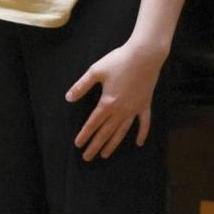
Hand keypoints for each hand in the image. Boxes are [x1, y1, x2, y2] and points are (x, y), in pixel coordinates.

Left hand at [66, 38, 166, 160]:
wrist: (144, 56)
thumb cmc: (118, 61)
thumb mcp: (95, 71)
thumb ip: (81, 86)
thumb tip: (68, 98)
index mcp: (107, 103)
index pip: (93, 123)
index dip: (85, 135)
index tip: (78, 145)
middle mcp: (121, 110)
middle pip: (106, 132)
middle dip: (95, 145)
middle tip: (87, 157)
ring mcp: (134, 108)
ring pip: (122, 131)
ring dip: (113, 143)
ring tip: (105, 155)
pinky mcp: (145, 104)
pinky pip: (144, 123)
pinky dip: (141, 134)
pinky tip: (138, 143)